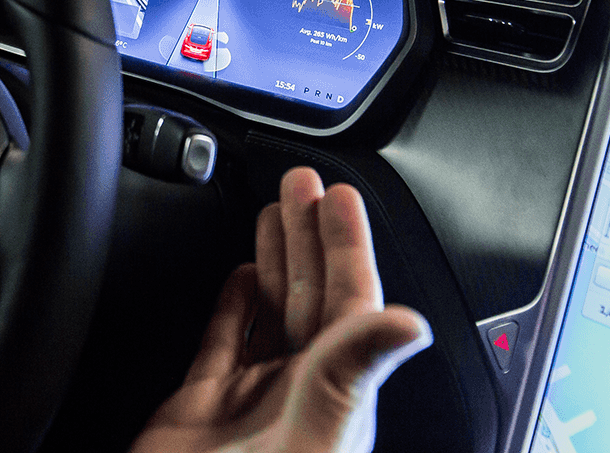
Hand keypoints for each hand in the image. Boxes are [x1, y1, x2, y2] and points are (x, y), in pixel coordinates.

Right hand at [130, 168, 430, 452]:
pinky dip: (232, 308)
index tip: (339, 197)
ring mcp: (249, 405)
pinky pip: (224, 347)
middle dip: (309, 236)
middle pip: (312, 299)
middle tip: (304, 182)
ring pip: (271, 316)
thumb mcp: (313, 439)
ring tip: (276, 210)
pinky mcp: (199, 415)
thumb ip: (353, 377)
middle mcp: (297, 397)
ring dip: (276, 261)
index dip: (346, 246)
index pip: (350, 304)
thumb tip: (410, 321)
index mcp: (332, 398)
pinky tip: (241, 278)